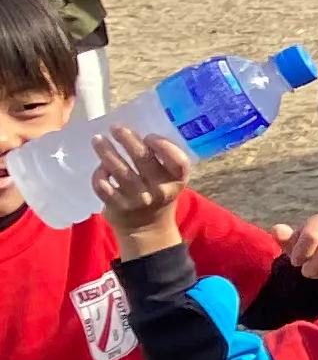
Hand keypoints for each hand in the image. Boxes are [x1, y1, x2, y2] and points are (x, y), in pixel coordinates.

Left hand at [91, 126, 192, 254]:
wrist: (148, 231)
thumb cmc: (158, 197)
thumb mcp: (169, 181)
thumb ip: (161, 162)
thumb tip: (136, 132)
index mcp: (176, 181)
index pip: (178, 161)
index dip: (164, 146)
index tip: (149, 136)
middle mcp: (159, 190)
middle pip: (143, 159)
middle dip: (128, 139)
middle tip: (115, 128)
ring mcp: (138, 199)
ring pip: (119, 170)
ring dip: (106, 151)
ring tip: (98, 139)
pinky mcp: (118, 207)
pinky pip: (103, 186)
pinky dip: (99, 174)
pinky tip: (100, 167)